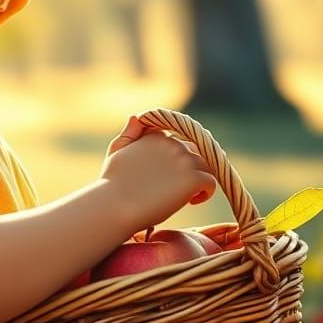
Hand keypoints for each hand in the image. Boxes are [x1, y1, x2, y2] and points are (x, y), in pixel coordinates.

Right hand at [101, 115, 216, 230]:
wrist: (116, 205)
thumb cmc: (112, 183)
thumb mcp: (117, 151)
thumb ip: (129, 134)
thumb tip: (136, 117)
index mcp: (156, 136)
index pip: (178, 142)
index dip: (177, 158)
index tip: (169, 174)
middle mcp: (172, 143)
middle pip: (194, 152)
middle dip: (190, 167)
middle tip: (179, 186)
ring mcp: (184, 160)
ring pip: (205, 166)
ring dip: (199, 178)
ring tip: (186, 195)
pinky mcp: (192, 178)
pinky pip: (210, 181)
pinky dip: (206, 192)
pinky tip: (192, 201)